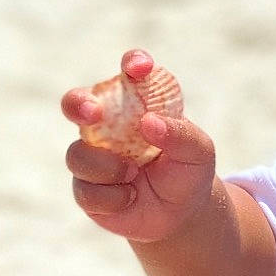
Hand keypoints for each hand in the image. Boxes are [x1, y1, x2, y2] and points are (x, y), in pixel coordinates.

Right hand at [62, 49, 216, 242]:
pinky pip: (86, 191)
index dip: (132, 63)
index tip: (140, 68)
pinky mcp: (86, 190)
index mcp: (136, 105)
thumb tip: (148, 123)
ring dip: (108, 167)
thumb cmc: (189, 172)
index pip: (130, 73)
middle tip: (92, 112)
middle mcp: (107, 125)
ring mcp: (92, 156)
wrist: (182, 213)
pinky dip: (113, 197)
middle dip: (78, 103)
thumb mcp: (198, 152)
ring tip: (134, 176)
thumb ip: (180, 134)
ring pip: (78, 155)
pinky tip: (130, 199)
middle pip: (77, 103)